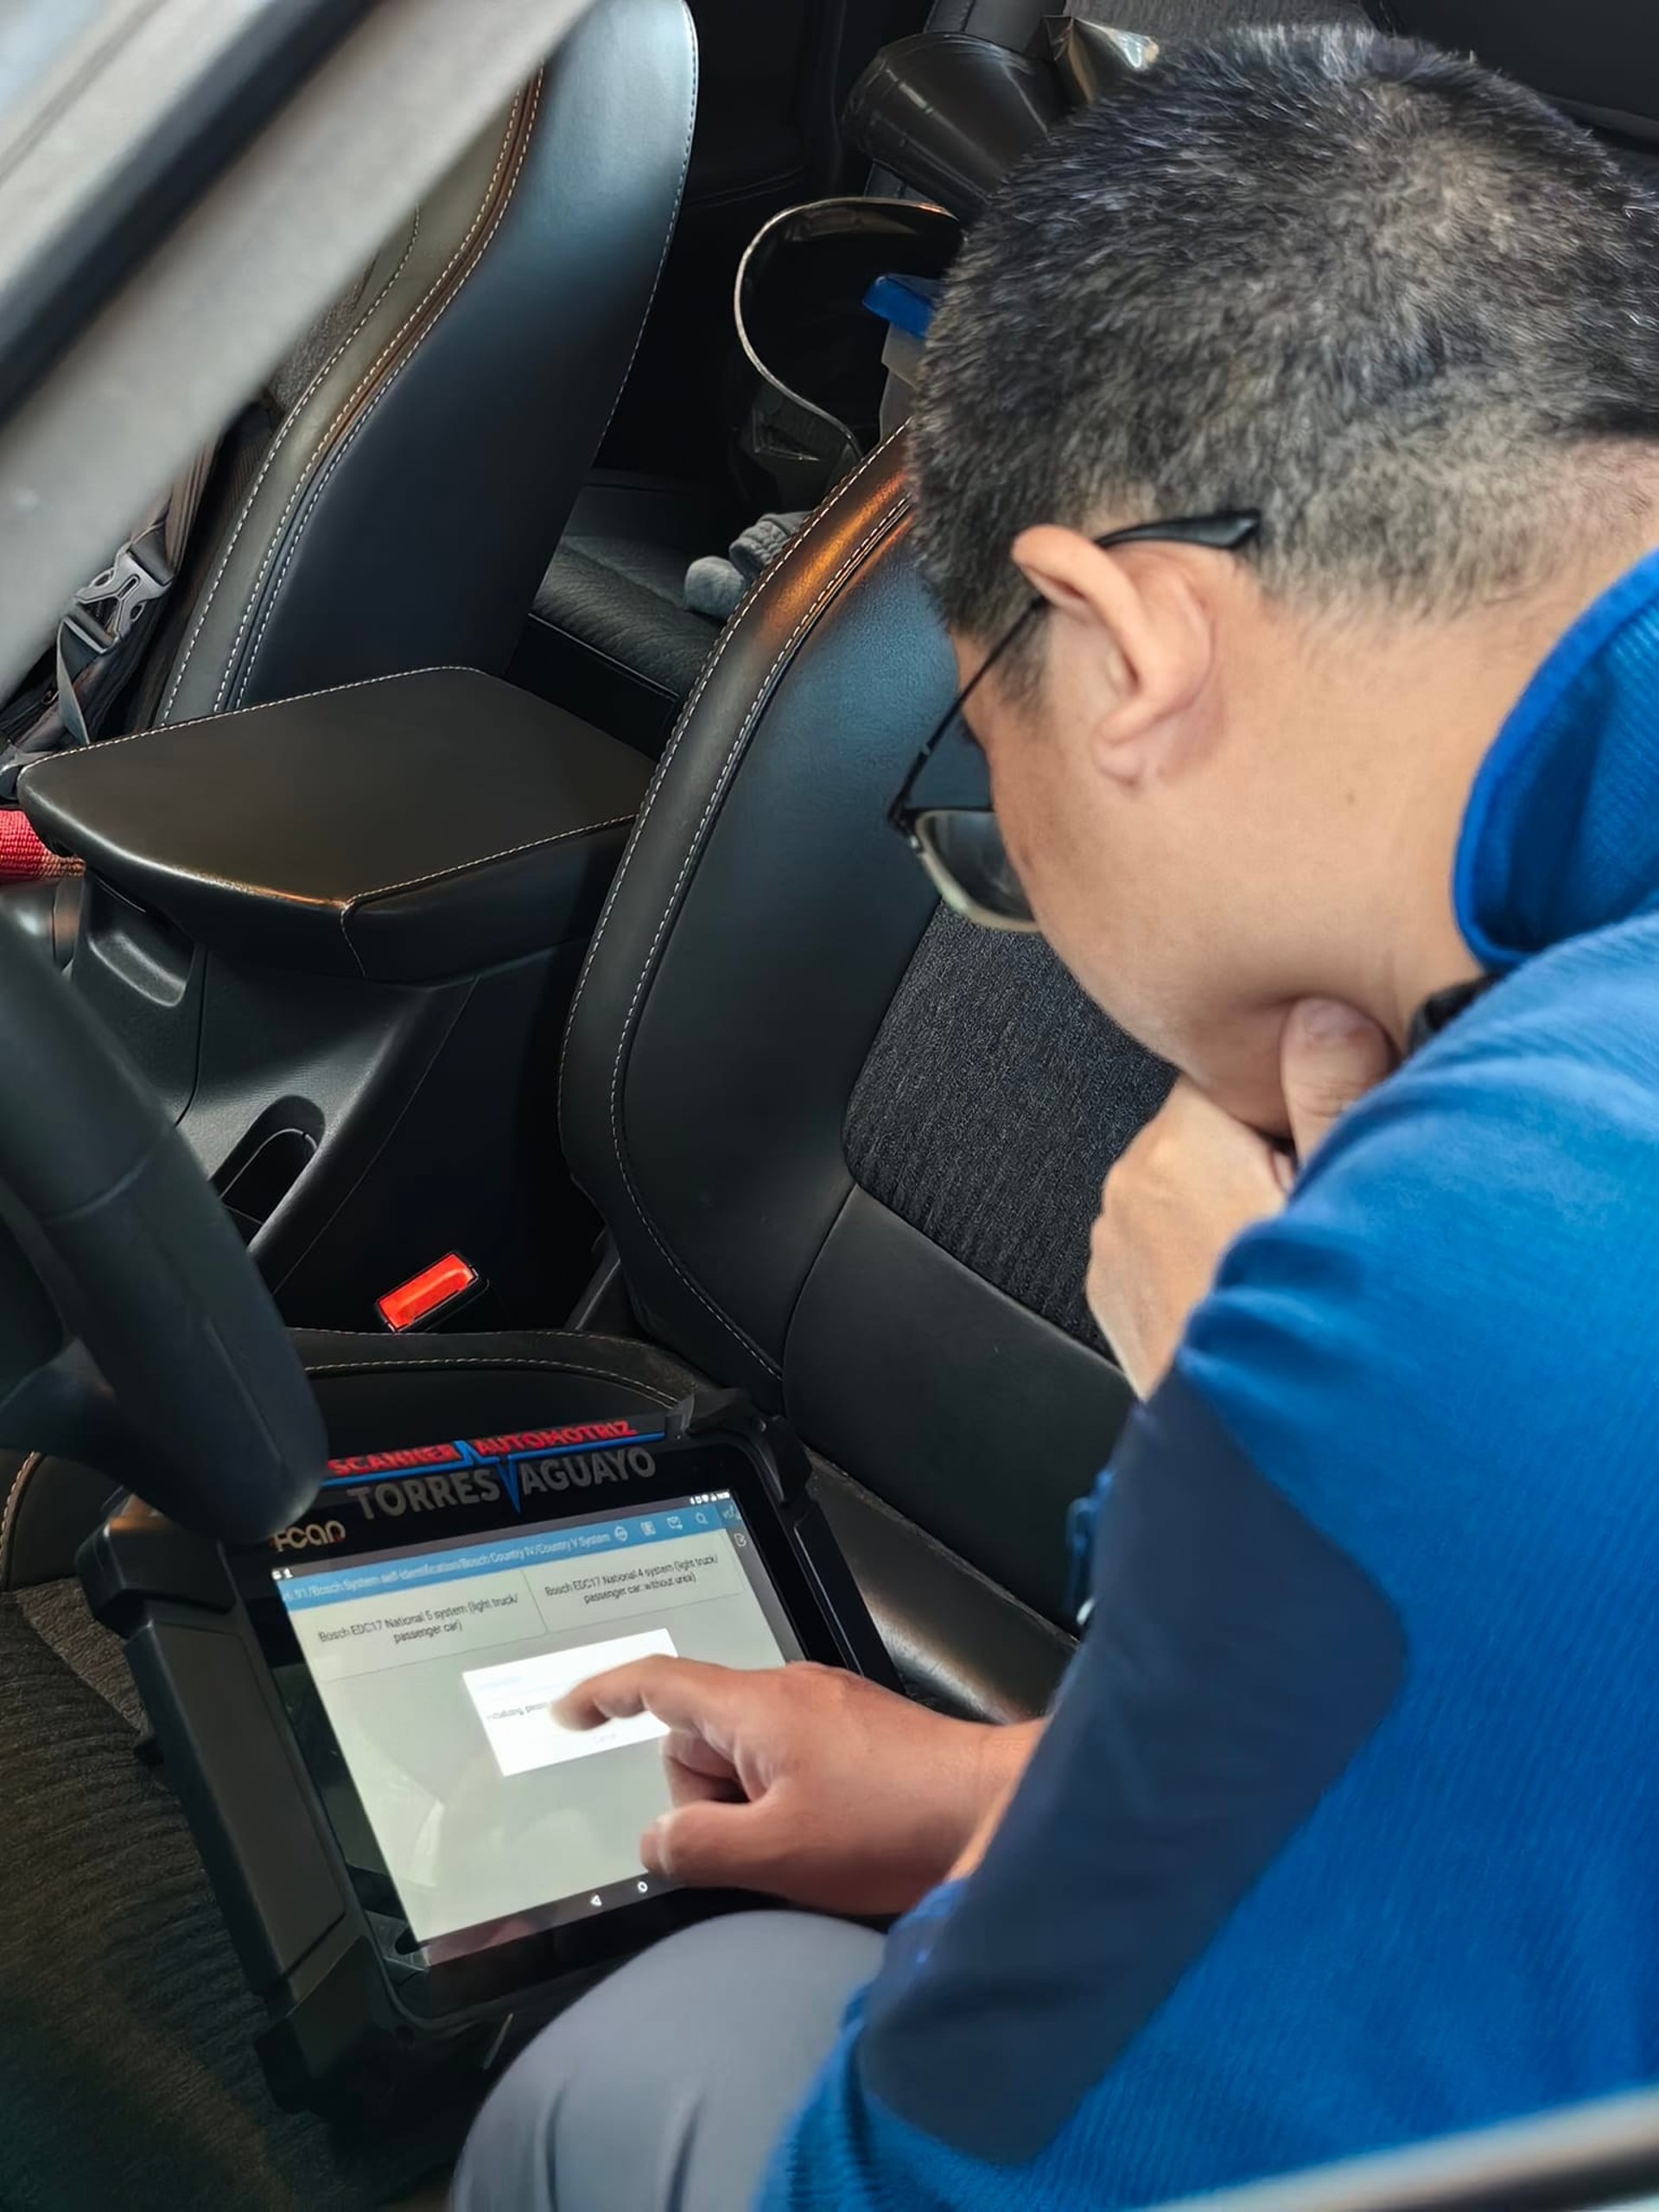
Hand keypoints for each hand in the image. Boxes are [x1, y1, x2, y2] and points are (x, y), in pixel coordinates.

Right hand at [554, 1657, 1038, 1914]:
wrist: (997, 1812)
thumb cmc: (897, 1826)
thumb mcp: (775, 1854)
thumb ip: (695, 1848)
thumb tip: (657, 1841)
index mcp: (756, 1705)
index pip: (656, 1682)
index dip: (604, 1695)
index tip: (572, 1712)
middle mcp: (788, 1691)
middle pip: (698, 1739)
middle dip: (705, 1800)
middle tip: (759, 1847)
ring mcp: (826, 1709)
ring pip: (745, 1759)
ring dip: (752, 1809)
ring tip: (808, 1848)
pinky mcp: (857, 1733)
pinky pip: (789, 1764)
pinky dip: (787, 1804)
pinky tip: (831, 1840)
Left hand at [1088, 997, 1392, 1396]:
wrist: (1252, 1461)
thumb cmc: (1309, 1340)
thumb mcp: (1348, 1201)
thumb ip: (1334, 1091)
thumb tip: (1324, 1006)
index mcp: (1186, 1147)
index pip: (1238, 1065)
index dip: (1294, 1101)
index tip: (1326, 1148)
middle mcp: (1132, 1184)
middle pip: (1212, 1123)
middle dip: (1263, 1152)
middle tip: (1313, 1216)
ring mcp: (1112, 1239)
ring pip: (1187, 1179)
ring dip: (1229, 1202)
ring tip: (1283, 1262)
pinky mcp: (1109, 1284)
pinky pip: (1162, 1231)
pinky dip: (1199, 1247)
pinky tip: (1246, 1289)